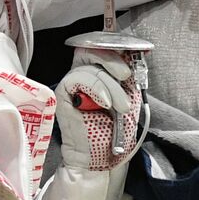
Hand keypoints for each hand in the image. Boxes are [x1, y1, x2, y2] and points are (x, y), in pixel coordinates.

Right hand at [55, 48, 142, 170]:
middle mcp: (82, 73)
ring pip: (90, 68)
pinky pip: (78, 78)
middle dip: (112, 59)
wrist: (102, 153)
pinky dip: (97, 89)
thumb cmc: (115, 126)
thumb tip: (135, 56)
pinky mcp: (63, 93)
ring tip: (121, 107)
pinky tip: (106, 104)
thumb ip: (127, 76)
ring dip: (111, 86)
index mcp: (97, 71)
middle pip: (90, 50)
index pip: (101, 48)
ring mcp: (71, 83)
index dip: (115, 46)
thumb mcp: (128, 94)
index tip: (134, 52)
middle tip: (126, 76)